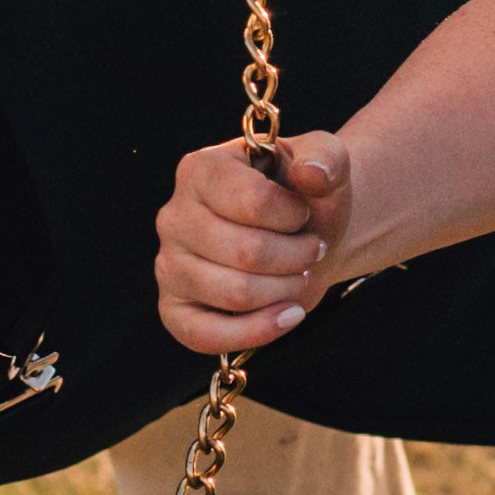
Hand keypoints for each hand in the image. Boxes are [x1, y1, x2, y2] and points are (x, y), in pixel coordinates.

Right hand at [155, 129, 352, 352]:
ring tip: (299, 275)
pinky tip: (289, 315)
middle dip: (297, 257)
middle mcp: (174, 216)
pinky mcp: (174, 310)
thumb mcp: (324, 161)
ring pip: (235, 294)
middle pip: (246, 252)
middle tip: (312, 249)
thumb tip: (311, 174)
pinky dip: (258, 331)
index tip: (303, 214)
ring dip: (286, 290)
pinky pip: (205, 336)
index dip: (293, 215)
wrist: (302, 237)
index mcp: (201, 169)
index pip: (252, 201)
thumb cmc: (305, 195)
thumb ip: (326, 158)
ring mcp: (168, 265)